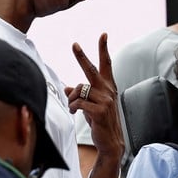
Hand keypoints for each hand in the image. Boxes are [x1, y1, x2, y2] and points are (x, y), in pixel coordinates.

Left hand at [65, 33, 123, 177]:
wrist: (110, 143)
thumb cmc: (100, 122)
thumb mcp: (90, 105)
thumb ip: (80, 95)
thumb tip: (67, 87)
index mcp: (108, 87)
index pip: (106, 64)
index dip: (104, 49)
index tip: (103, 34)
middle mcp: (108, 91)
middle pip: (92, 70)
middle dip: (81, 57)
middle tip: (74, 44)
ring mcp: (105, 100)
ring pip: (78, 90)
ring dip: (72, 99)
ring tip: (73, 107)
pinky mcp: (99, 111)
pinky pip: (78, 103)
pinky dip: (73, 107)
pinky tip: (76, 113)